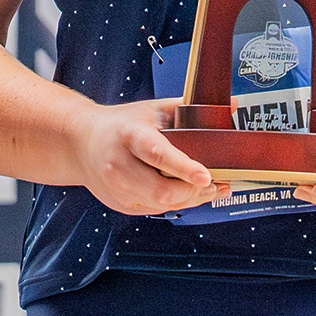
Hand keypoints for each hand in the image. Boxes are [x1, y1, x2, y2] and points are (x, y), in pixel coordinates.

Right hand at [75, 98, 227, 214]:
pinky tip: (194, 194)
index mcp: (129, 135)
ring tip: (215, 189)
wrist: (80, 142)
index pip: (157, 154)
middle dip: (194, 190)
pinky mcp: (120, 204)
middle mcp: (119, 165)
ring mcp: (117, 189)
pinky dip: (178, 203)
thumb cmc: (124, 123)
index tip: (207, 176)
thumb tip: (235, 106)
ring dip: (191, 199)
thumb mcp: (153, 109)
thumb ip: (191, 109)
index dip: (183, 168)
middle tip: (220, 183)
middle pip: (161, 189)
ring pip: (161, 204)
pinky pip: (156, 209)